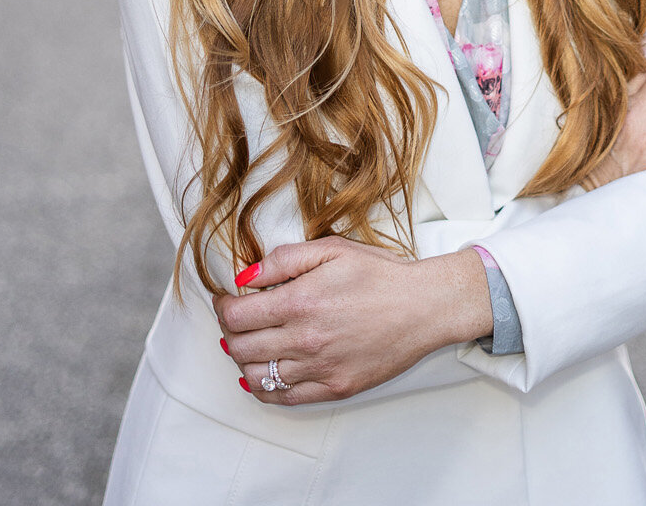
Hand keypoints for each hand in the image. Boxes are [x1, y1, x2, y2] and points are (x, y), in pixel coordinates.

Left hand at [213, 236, 491, 404]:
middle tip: (234, 319)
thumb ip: (284, 259)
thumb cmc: (380, 275)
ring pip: (256, 375)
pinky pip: (284, 397)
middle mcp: (305, 340)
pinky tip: (264, 372)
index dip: (222, 306)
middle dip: (228, 331)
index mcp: (301, 301)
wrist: (423, 307)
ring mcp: (319, 369)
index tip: (225, 299)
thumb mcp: (332, 249)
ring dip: (243, 358)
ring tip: (249, 342)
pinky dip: (264, 387)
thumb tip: (244, 275)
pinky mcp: (334, 388)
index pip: (236, 315)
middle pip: (239, 347)